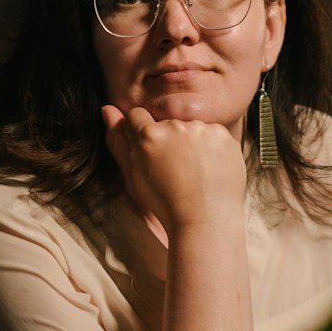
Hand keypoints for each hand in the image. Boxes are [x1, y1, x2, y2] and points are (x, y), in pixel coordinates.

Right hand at [101, 105, 247, 232]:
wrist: (205, 220)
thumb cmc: (166, 203)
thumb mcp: (134, 175)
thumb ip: (118, 141)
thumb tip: (107, 109)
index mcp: (149, 135)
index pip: (137, 116)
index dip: (142, 134)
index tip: (153, 153)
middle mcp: (175, 127)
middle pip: (166, 122)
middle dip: (169, 140)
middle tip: (176, 170)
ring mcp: (202, 130)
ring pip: (191, 128)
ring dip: (191, 143)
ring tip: (194, 173)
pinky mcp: (224, 136)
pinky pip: (213, 134)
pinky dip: (212, 148)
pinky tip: (210, 170)